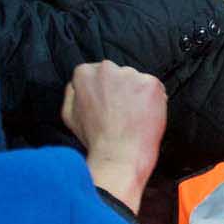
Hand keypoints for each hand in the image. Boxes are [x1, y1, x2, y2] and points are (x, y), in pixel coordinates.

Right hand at [62, 61, 166, 211]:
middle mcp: (107, 68)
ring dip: (137, 94)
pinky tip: (144, 116)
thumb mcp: (69, 115)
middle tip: (120, 112)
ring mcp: (131, 75)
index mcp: (85, 73)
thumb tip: (77, 84)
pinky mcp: (151, 84)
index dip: (103, 90)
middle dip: (120, 89)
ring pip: (136, 80)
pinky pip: (154, 88)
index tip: (107, 104)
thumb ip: (71, 93)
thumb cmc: (94, 139)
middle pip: (117, 73)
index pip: (96, 72)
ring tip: (133, 117)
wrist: (118, 155)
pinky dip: (153, 101)